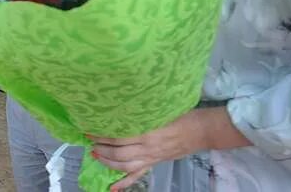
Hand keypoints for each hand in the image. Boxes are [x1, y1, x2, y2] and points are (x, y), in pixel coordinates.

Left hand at [90, 109, 209, 189]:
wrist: (201, 130)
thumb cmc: (180, 114)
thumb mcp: (158, 109)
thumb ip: (140, 111)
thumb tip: (119, 105)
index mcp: (148, 132)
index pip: (119, 137)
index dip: (102, 135)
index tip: (90, 128)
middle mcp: (148, 148)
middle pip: (119, 152)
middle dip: (101, 148)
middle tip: (89, 141)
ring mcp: (151, 158)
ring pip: (125, 165)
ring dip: (107, 162)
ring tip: (95, 155)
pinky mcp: (155, 163)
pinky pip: (137, 175)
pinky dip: (124, 183)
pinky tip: (112, 188)